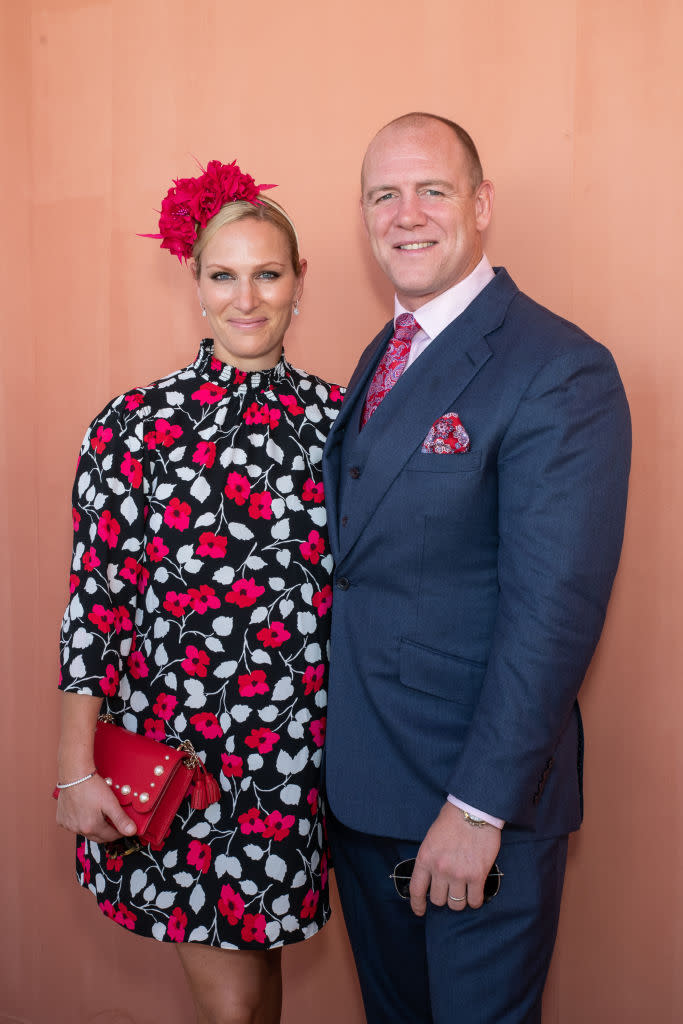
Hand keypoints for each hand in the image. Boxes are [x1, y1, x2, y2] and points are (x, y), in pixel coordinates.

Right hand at [56, 774, 136, 843]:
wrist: (75, 775)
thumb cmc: (92, 786)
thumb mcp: (111, 803)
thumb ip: (121, 819)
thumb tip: (131, 832)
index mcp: (91, 827)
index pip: (110, 837)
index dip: (119, 832)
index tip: (124, 828)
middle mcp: (78, 829)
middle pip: (97, 837)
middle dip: (107, 832)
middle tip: (113, 823)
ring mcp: (68, 825)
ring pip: (85, 832)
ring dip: (93, 827)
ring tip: (99, 815)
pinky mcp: (61, 819)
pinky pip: (73, 825)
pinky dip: (80, 822)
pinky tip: (85, 813)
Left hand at [410, 801, 500, 915]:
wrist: (474, 810)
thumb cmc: (452, 820)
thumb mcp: (432, 837)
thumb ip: (430, 858)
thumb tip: (432, 877)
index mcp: (425, 858)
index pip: (416, 890)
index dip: (417, 905)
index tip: (420, 911)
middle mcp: (440, 869)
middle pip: (438, 901)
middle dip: (444, 897)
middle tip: (450, 890)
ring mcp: (459, 874)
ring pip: (456, 904)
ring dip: (460, 900)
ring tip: (464, 890)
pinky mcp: (477, 875)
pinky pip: (474, 900)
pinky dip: (475, 900)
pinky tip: (475, 892)